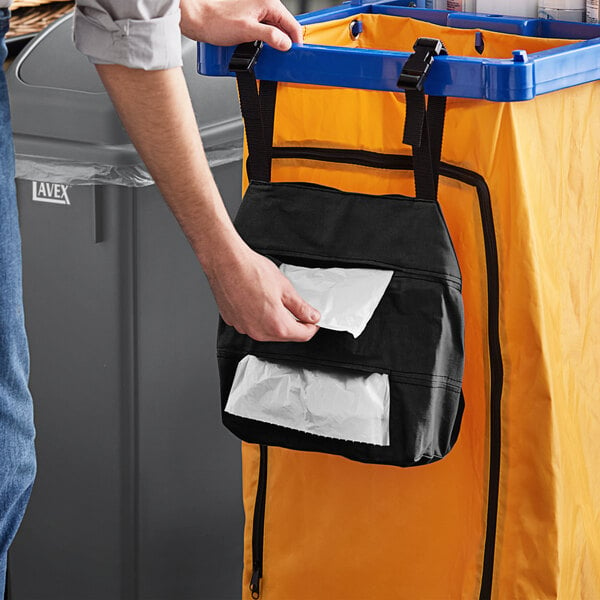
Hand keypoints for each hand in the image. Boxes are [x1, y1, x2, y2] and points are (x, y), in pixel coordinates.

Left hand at [179, 0, 302, 51]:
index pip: (291, 23)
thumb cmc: (216, 21)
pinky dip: (263, 39)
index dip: (296, 41)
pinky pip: (263, 28)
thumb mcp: (248, 32)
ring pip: (273, 27)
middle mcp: (263, 1)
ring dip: (272, 41)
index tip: (296, 54)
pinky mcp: (248, 14)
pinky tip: (258, 47)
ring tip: (268, 53)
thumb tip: (286, 43)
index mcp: (267, 1)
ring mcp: (255, 7)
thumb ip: (270, 37)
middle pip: (283, 25)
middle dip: (283, 42)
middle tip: (282, 57)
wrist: (197, 19)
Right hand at [205, 243, 319, 341]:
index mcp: (276, 325)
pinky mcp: (233, 321)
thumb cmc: (251, 272)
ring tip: (274, 301)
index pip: (303, 335)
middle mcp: (259, 332)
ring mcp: (244, 328)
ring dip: (275, 322)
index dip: (312, 326)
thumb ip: (301, 307)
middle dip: (294, 324)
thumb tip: (311, 316)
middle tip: (297, 308)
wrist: (226, 263)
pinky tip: (258, 301)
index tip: (313, 319)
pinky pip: (251, 325)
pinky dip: (258, 317)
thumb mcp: (285, 288)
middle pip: (285, 336)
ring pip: (267, 332)